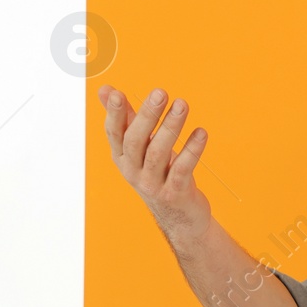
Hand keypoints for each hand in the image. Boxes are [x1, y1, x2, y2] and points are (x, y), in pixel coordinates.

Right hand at [98, 84, 211, 244]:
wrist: (179, 217)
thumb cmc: (158, 173)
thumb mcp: (140, 148)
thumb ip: (126, 118)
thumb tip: (104, 89)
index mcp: (122, 158)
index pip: (114, 133)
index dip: (114, 114)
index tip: (117, 93)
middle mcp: (132, 171)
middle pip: (135, 141)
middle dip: (147, 115)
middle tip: (160, 92)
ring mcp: (152, 184)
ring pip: (158, 153)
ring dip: (171, 127)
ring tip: (182, 104)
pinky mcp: (174, 193)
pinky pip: (182, 169)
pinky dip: (191, 150)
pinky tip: (201, 132)